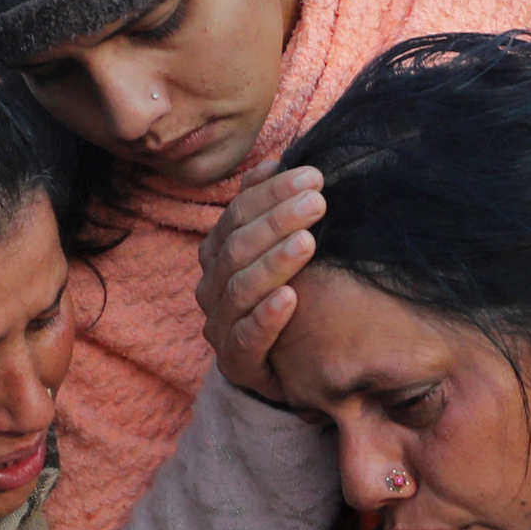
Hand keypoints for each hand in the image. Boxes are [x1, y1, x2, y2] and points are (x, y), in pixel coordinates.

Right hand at [197, 165, 324, 393]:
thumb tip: (271, 163)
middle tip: (318, 202)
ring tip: (308, 243)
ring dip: (274, 263)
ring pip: (239, 290)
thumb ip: (269, 209)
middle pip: (236, 248)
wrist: (295, 365)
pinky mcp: (237, 365)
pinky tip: (291, 298)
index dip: (271, 193)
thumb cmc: (291, 297)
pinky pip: (245, 341)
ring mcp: (220, 329)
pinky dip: (266, 318)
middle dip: (277, 221)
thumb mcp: (281, 248)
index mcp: (218, 256)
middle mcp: (212, 290)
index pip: (236, 215)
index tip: (313, 177)